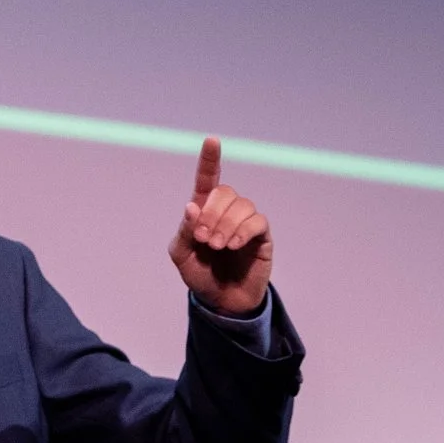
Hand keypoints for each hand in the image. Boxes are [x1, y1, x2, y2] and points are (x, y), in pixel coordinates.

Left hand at [169, 137, 273, 316]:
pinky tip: (234, 246)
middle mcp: (227, 211)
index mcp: (204, 211)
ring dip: (226, 225)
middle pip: (225, 192)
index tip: (212, 140)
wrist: (222, 302)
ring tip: (218, 247)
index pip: (208, 179)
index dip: (210, 159)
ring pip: (242, 205)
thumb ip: (184, 232)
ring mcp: (245, 222)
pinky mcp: (261, 236)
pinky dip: (243, 231)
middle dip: (211, 213)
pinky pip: (257, 221)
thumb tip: (191, 206)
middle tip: (203, 238)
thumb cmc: (200, 276)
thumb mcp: (182, 257)